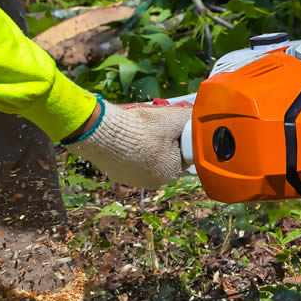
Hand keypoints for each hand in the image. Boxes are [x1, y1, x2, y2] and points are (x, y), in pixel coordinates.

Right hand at [63, 98, 191, 189]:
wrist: (102, 132)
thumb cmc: (141, 128)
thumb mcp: (174, 118)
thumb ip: (191, 120)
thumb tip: (199, 118)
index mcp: (171, 173)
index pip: (184, 156)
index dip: (181, 140)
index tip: (174, 129)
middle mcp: (154, 182)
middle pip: (168, 158)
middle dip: (166, 143)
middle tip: (159, 127)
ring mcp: (133, 180)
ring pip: (149, 160)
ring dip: (149, 147)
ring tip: (143, 131)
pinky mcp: (117, 174)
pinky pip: (132, 161)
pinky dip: (132, 151)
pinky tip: (130, 138)